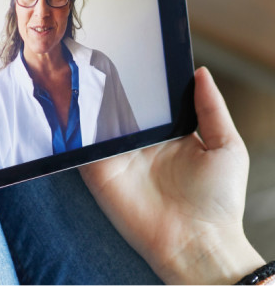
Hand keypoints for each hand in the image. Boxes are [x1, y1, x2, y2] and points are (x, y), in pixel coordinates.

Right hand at [81, 67, 263, 283]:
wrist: (197, 244)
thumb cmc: (219, 199)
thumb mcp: (226, 146)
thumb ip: (211, 108)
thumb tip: (200, 72)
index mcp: (167, 133)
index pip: (149, 100)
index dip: (141, 80)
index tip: (133, 53)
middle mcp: (140, 142)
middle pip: (119, 108)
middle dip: (109, 87)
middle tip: (100, 57)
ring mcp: (117, 156)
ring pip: (97, 123)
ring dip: (89, 104)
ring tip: (81, 75)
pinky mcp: (99, 172)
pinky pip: (83, 146)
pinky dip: (75, 130)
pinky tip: (71, 107)